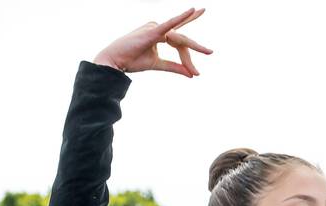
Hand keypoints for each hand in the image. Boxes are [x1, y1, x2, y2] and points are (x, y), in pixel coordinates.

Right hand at [95, 8, 212, 77]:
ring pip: (179, 39)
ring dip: (189, 53)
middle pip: (181, 40)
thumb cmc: (132, 61)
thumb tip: (191, 74)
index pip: (180, 43)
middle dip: (192, 53)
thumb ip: (174, 67)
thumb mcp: (158, 65)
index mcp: (160, 34)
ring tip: (205, 57)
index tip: (195, 73)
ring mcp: (155, 28)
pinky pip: (170, 25)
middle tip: (210, 53)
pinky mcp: (153, 32)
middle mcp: (159, 28)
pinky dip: (181, 18)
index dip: (188, 58)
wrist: (115, 62)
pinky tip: (192, 10)